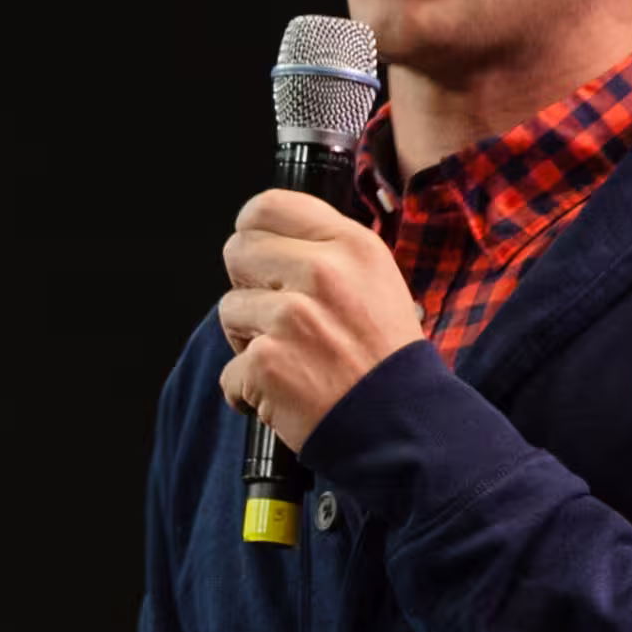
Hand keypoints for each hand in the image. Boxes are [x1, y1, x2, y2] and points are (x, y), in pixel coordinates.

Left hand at [215, 187, 417, 448]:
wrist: (403, 425)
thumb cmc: (387, 360)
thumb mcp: (376, 281)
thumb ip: (327, 253)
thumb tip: (272, 241)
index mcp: (350, 245)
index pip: (269, 206)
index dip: (253, 230)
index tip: (257, 254)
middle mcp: (320, 272)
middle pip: (237, 252)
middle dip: (248, 286)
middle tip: (276, 318)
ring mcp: (290, 317)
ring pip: (229, 311)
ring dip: (248, 342)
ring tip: (292, 361)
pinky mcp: (266, 363)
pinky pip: (230, 372)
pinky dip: (249, 392)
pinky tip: (285, 395)